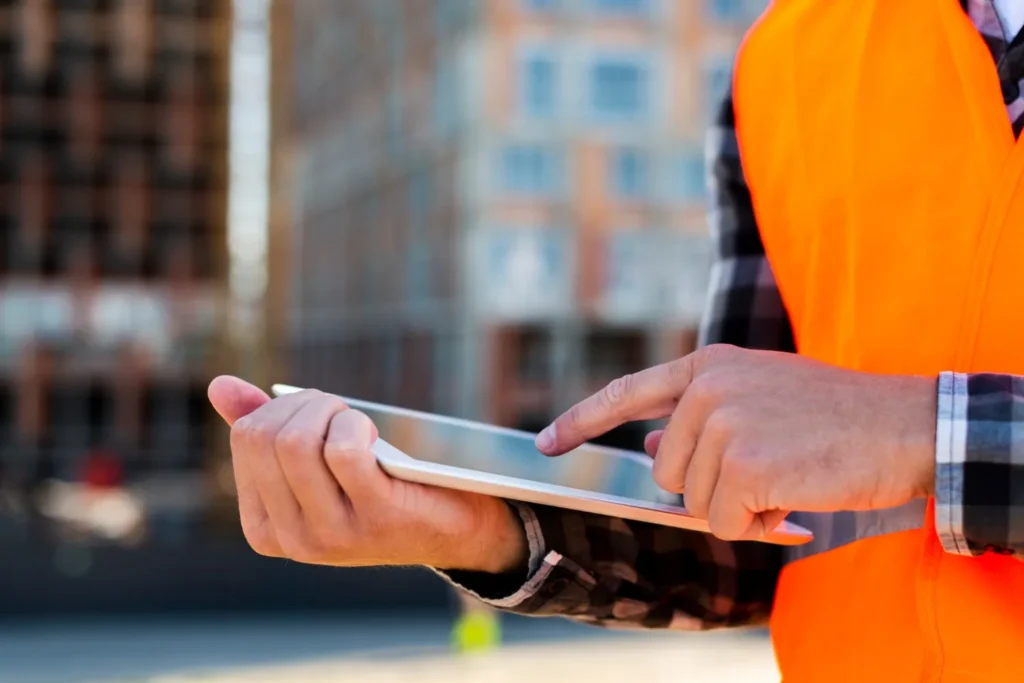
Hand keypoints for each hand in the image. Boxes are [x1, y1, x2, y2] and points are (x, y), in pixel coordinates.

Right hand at [207, 376, 526, 572]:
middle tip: (338, 408)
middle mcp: (291, 539)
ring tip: (354, 418)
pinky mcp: (374, 518)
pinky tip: (373, 434)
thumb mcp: (319, 465)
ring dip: (329, 409)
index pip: (246, 439)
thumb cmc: (379, 487)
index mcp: (265, 528)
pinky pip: (343, 450)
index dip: (282, 407)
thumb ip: (269, 432)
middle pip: (267, 437)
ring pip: (297, 442)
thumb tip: (218, 386)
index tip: (316, 413)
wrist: (451, 529)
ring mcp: (331, 534)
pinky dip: (355, 425)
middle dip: (304, 402)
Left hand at [536, 345, 936, 541]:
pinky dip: (757, 526)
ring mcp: (724, 424)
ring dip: (739, 507)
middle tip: (768, 470)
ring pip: (695, 502)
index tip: (546, 444)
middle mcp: (707, 389)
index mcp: (709, 366)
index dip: (582, 421)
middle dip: (711, 486)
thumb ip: (701, 416)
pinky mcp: (745, 464)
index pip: (628, 391)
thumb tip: (651, 443)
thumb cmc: (835, 417)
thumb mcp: (760, 398)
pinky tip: (792, 498)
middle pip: (667, 471)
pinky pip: (724, 523)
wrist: (904, 425)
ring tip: (787, 477)